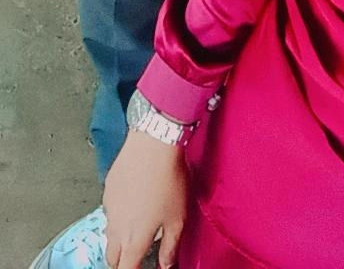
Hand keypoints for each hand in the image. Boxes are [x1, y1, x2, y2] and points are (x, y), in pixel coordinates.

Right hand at [103, 131, 187, 268]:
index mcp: (134, 240)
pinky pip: (109, 209)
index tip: (137, 268)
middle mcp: (116, 228)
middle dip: (122, 261)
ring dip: (119, 237)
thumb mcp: (178, 218)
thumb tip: (166, 263)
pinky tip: (133, 200)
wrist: (152, 144)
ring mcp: (109, 207)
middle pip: (112, 257)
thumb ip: (171, 246)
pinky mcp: (108, 188)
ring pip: (109, 233)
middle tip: (136, 255)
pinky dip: (118, 213)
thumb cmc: (168, 180)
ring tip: (136, 227)